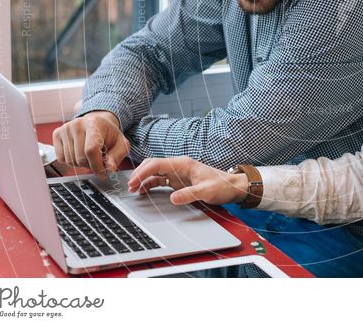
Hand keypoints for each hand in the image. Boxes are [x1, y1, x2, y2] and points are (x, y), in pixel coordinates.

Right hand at [52, 111, 129, 179]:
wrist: (98, 122)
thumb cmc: (109, 134)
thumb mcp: (121, 144)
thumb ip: (117, 156)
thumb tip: (109, 168)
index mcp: (95, 124)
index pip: (91, 150)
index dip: (97, 165)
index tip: (102, 173)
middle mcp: (78, 124)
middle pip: (80, 158)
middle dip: (91, 165)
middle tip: (98, 161)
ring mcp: (65, 128)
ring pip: (70, 160)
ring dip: (81, 164)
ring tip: (89, 155)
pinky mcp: (57, 134)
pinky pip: (61, 159)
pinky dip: (71, 161)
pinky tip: (79, 153)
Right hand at [127, 156, 247, 205]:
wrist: (232, 186)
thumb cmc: (221, 186)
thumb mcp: (207, 191)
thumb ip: (189, 194)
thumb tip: (173, 198)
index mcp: (183, 163)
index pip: (157, 164)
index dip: (142, 172)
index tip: (133, 182)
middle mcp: (178, 165)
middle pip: (153, 165)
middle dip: (139, 174)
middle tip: (130, 187)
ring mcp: (178, 172)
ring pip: (155, 172)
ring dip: (143, 179)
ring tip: (134, 190)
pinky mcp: (179, 180)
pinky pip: (160, 179)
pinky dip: (150, 184)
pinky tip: (144, 191)